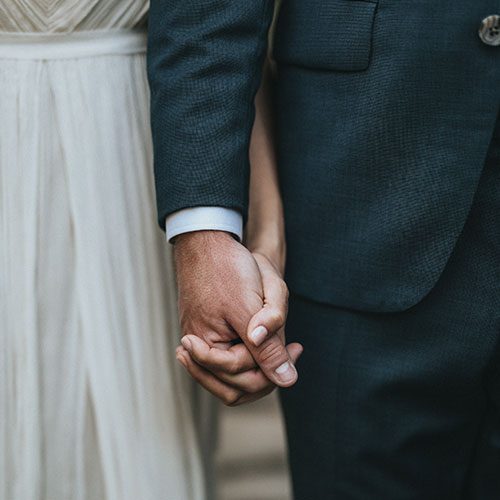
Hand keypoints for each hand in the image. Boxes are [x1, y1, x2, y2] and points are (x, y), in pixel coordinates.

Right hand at [173, 231, 298, 396]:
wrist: (209, 241)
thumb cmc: (228, 269)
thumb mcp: (252, 309)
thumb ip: (268, 348)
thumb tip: (287, 381)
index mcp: (205, 347)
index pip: (245, 380)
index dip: (274, 368)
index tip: (297, 347)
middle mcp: (199, 350)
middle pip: (236, 387)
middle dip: (266, 372)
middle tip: (291, 348)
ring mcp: (201, 342)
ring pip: (232, 377)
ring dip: (258, 367)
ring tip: (281, 348)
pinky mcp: (206, 333)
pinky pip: (227, 359)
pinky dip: (249, 357)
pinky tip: (264, 342)